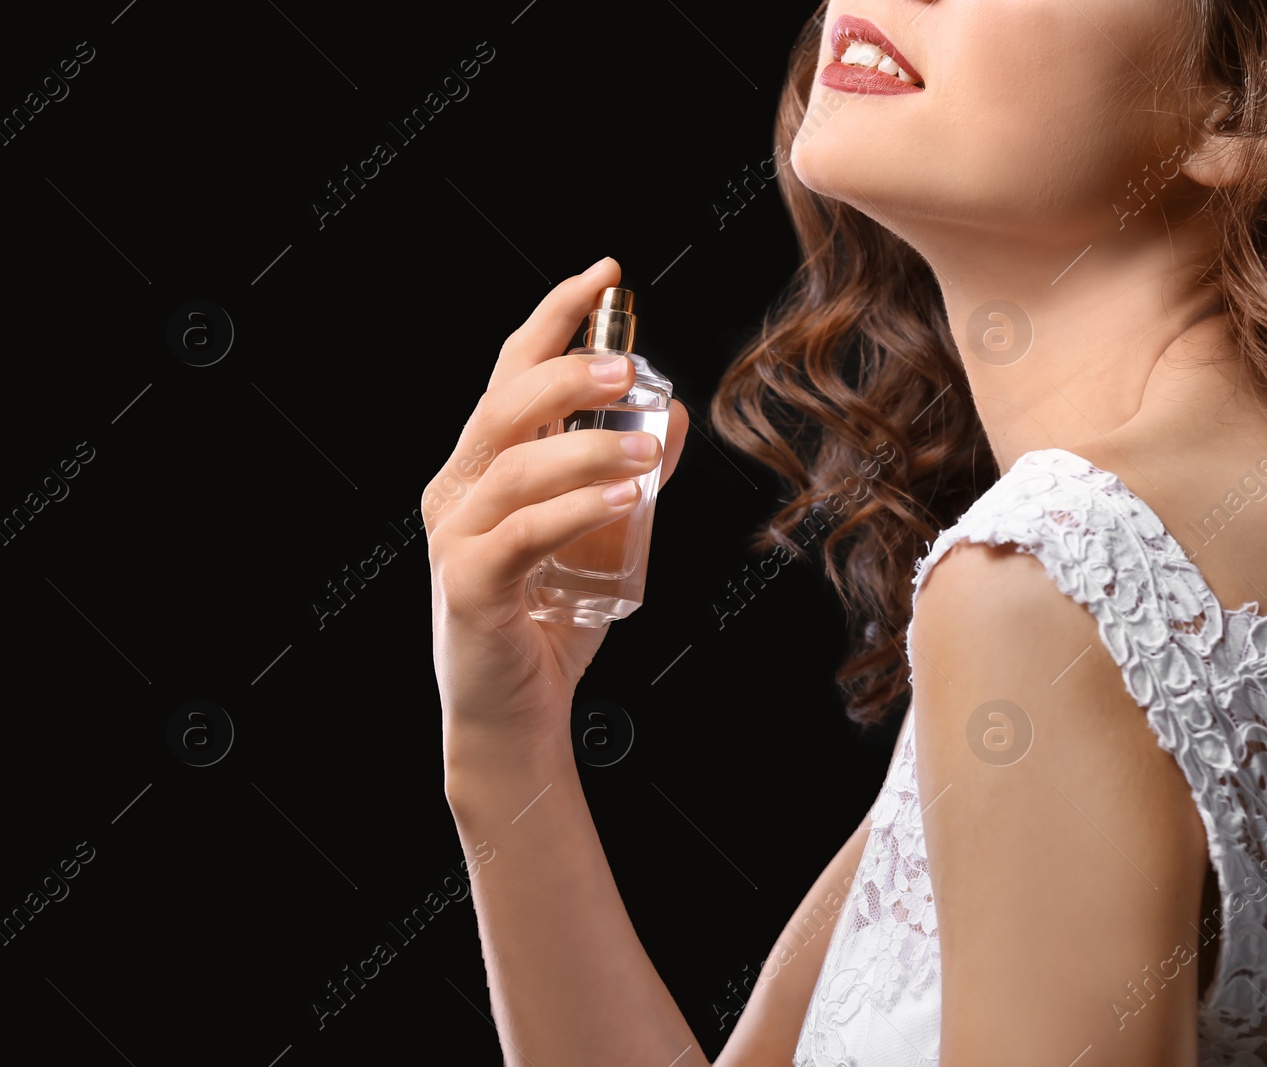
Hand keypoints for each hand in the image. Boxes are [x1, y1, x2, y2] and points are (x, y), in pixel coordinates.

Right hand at [422, 257, 688, 754]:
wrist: (513, 711)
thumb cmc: (548, 618)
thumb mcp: (599, 533)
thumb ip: (628, 472)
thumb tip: (672, 413)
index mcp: (483, 464)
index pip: (512, 372)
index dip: (556, 317)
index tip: (606, 273)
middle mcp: (459, 489)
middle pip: (503, 406)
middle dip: (566, 372)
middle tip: (627, 363)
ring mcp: (457, 537)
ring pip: (515, 467)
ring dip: (586, 446)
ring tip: (644, 446)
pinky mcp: (471, 587)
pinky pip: (523, 536)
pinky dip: (576, 510)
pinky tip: (626, 499)